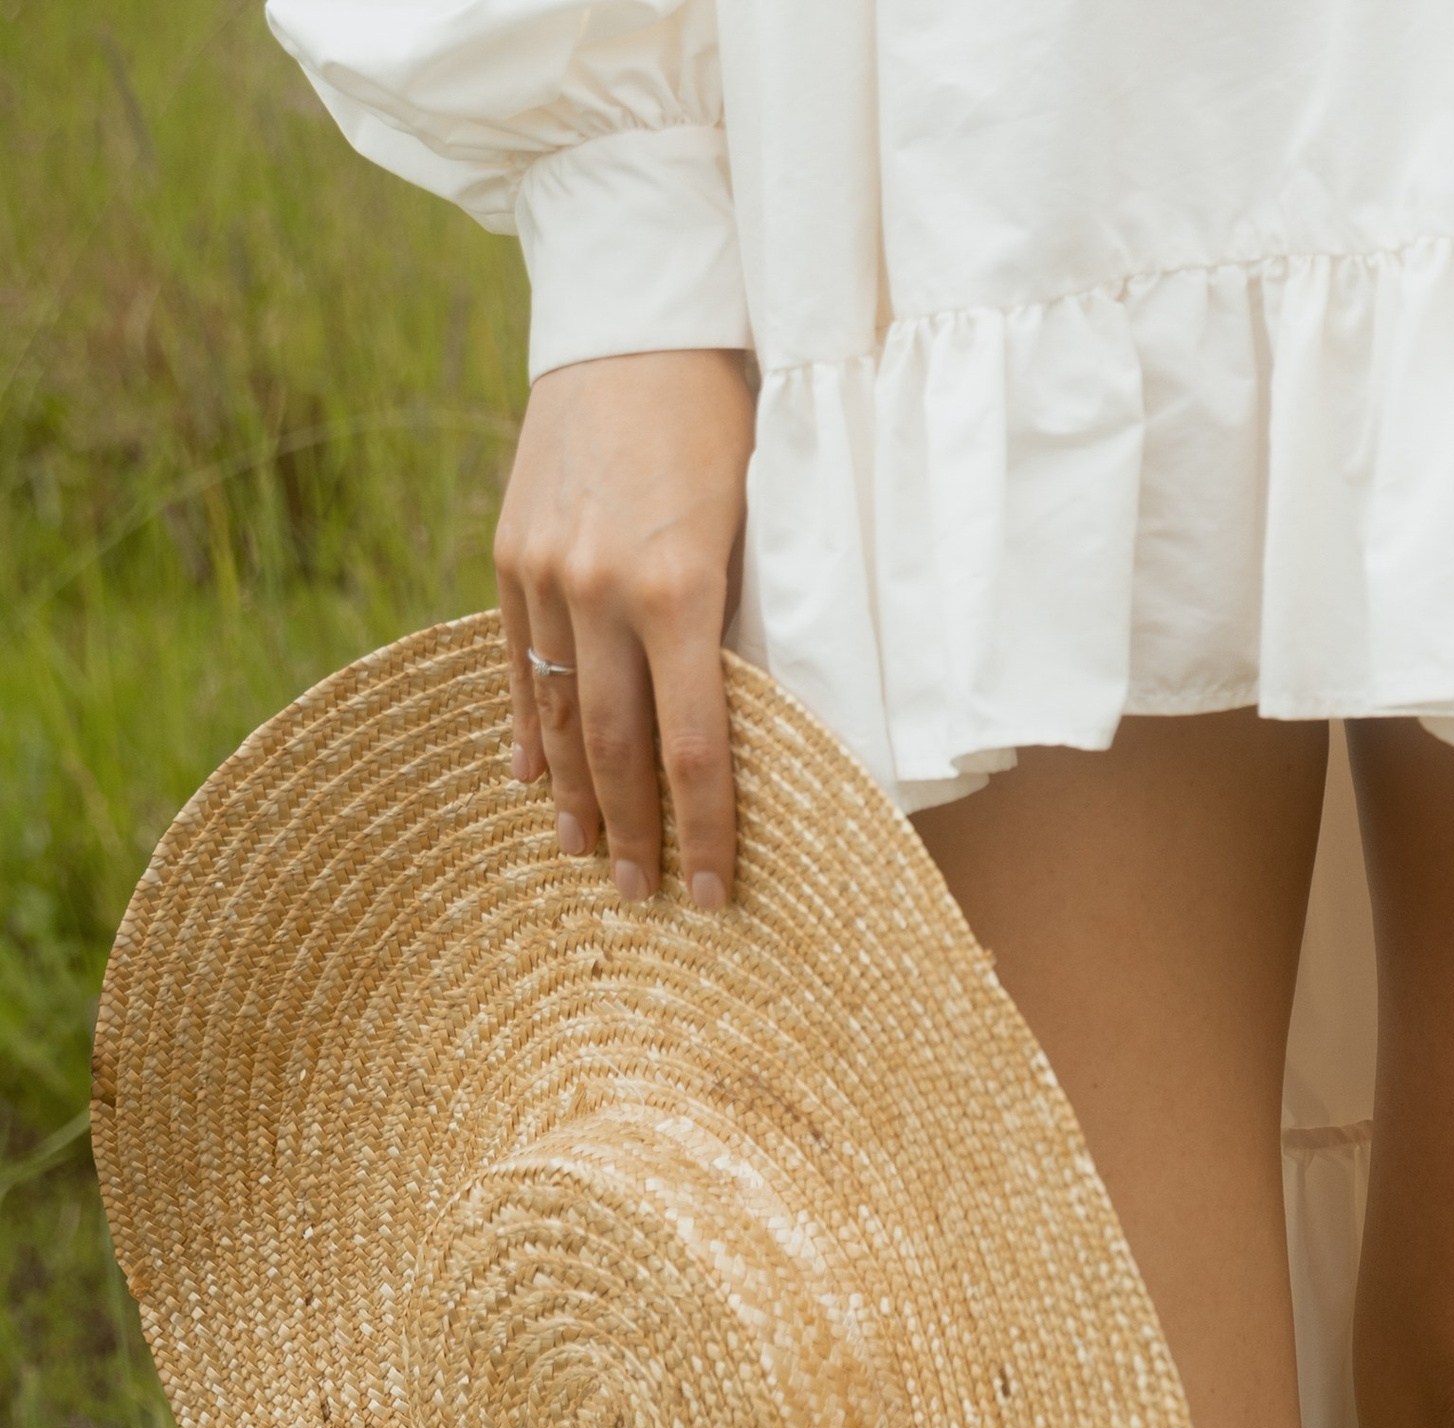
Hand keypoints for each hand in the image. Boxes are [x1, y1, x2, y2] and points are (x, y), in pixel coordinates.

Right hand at [493, 349, 756, 907]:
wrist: (635, 317)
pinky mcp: (510, 552)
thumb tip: (737, 729)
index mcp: (677, 589)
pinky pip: (517, 665)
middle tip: (645, 896)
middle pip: (616, 751)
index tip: (713, 893)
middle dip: (634, 835)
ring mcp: (544, 573)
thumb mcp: (755, 523)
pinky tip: (531, 779)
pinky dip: (527, 727)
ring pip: (559, 717)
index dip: (706, 832)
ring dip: (573, 796)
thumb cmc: (724, 420)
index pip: (695, 749)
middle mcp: (599, 590)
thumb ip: (738, 625)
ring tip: (584, 855)